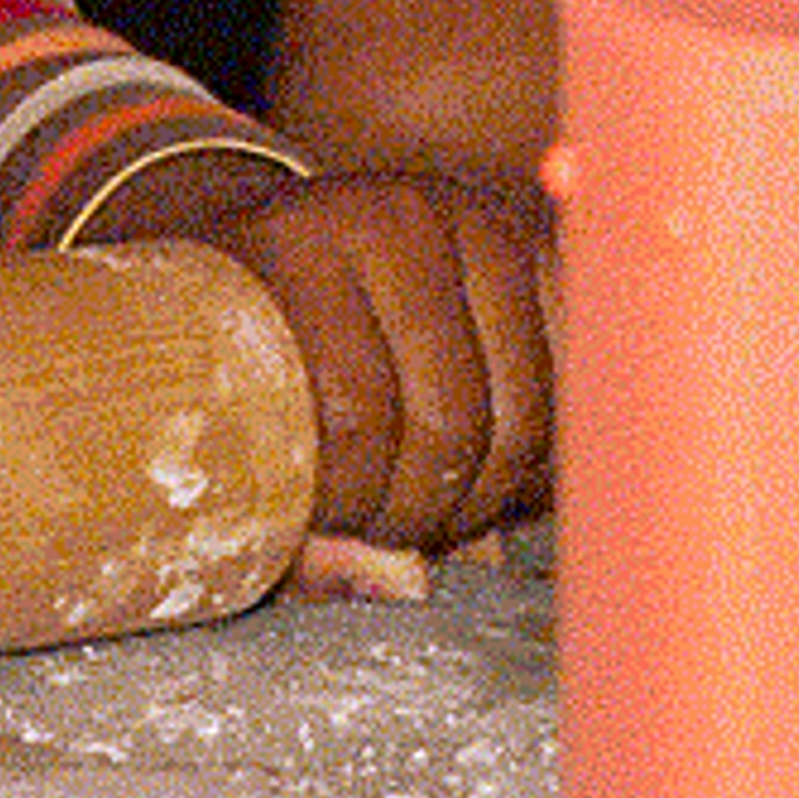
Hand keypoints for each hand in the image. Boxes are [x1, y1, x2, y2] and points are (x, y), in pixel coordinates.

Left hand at [94, 156, 551, 548]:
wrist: (270, 252)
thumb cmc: (240, 356)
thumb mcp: (225, 426)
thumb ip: (287, 523)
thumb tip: (401, 583)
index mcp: (290, 243)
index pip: (355, 413)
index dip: (356, 504)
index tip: (331, 527)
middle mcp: (388, 214)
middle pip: (451, 418)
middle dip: (426, 508)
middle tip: (388, 528)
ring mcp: (471, 221)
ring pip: (524, 413)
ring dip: (487, 492)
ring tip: (431, 502)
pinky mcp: (533, 245)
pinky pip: (572, 381)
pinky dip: (542, 450)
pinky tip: (490, 466)